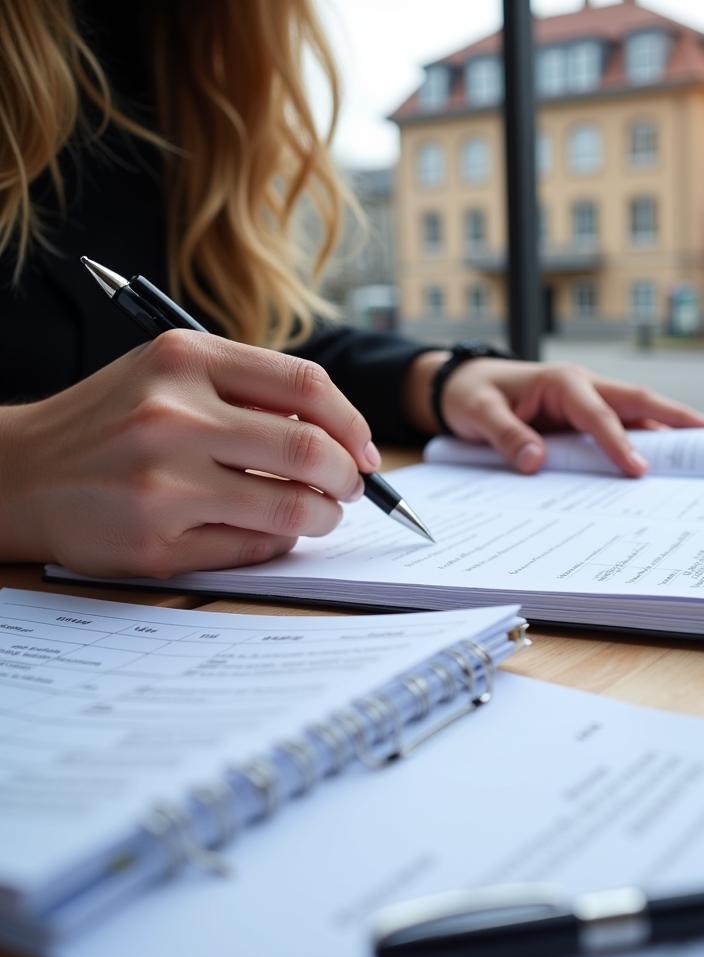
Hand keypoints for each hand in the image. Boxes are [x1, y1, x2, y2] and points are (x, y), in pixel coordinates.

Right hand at [0, 330, 378, 576]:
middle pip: (312, 450)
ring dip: (323, 516)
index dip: (353, 424)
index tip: (364, 450)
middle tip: (349, 489)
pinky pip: (254, 546)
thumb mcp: (169, 374)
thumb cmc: (111, 422)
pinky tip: (269, 532)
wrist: (18, 473)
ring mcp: (163, 482)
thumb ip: (248, 391)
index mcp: (185, 358)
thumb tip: (342, 436)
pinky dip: (278, 541)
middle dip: (349, 478)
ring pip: (292, 507)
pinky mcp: (157, 541)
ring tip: (319, 514)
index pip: (307, 386)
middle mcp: (173, 414)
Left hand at [408, 354, 703, 475]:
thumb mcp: (478, 413)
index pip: (598, 413)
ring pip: (639, 412)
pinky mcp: (586, 415)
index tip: (638, 471)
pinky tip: (669, 459)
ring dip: (673, 428)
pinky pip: (625, 426)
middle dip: (679, 418)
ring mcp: (589, 400)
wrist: (464, 385)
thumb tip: (536, 462)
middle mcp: (584, 386)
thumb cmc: (472, 395)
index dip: (619, 442)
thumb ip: (506, 436)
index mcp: (562, 381)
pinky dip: (650, 439)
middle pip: (639, 402)